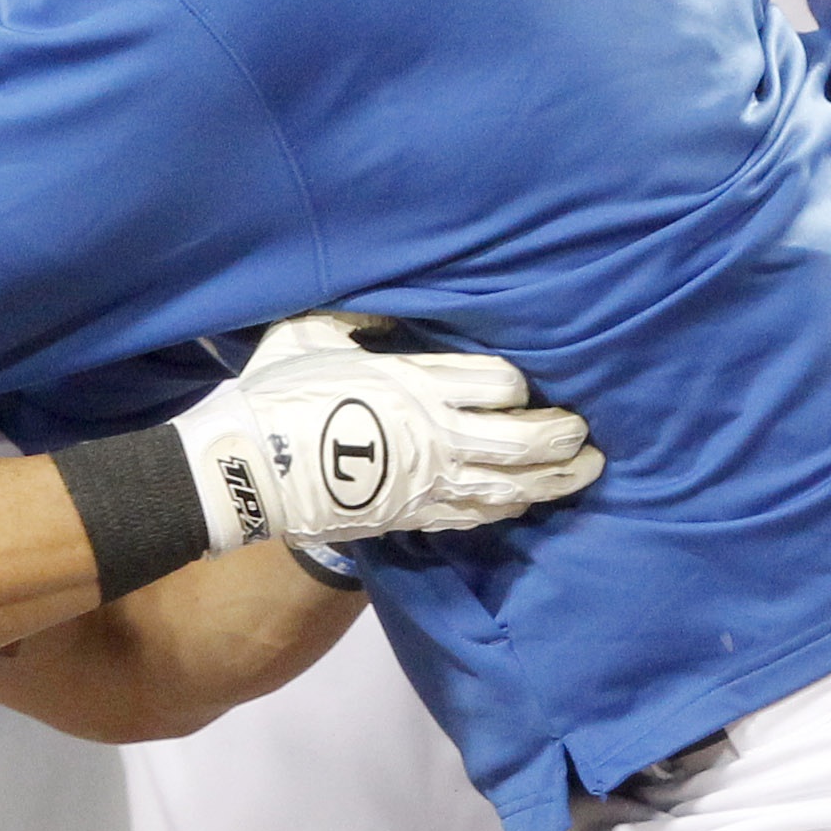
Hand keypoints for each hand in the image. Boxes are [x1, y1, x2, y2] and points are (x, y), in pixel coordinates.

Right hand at [170, 312, 601, 550]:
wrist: (244, 472)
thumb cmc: (274, 395)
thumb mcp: (308, 333)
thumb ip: (354, 320)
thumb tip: (383, 313)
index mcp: (413, 384)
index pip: (498, 385)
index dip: (519, 387)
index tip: (522, 386)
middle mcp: (434, 436)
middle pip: (521, 440)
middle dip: (561, 436)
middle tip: (585, 431)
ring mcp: (427, 483)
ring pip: (510, 485)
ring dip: (555, 479)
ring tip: (586, 470)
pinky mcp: (413, 516)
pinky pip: (477, 515)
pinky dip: (510, 508)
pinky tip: (529, 500)